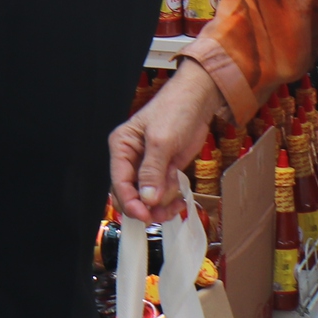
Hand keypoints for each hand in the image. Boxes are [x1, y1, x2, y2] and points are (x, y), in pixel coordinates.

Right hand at [109, 62, 224, 225]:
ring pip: (147, 199)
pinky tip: (181, 198)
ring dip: (162, 205)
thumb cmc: (175, 109)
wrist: (198, 101)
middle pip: (130, 194)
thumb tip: (147, 199)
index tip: (145, 215)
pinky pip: (162, 195)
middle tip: (162, 213)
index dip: (130, 202)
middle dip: (146, 206)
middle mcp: (131, 159)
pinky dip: (171, 200)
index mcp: (122, 147)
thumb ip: (152, 171)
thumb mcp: (162, 140)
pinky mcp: (164, 171)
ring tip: (177, 200)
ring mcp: (148, 167)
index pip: (119, 182)